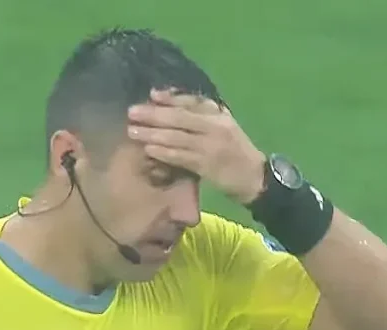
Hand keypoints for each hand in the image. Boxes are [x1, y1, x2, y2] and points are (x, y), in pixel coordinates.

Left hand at [127, 89, 266, 204]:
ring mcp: (210, 146)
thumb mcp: (224, 126)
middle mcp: (215, 127)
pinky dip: (163, 152)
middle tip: (132, 112)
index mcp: (219, 114)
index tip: (152, 95)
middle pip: (179, 118)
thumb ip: (202, 115)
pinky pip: (181, 157)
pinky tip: (149, 149)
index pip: (191, 102)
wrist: (254, 177)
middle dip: (153, 114)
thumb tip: (170, 104)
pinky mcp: (207, 166)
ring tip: (132, 131)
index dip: (170, 98)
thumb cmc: (234, 150)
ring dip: (152, 134)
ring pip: (177, 137)